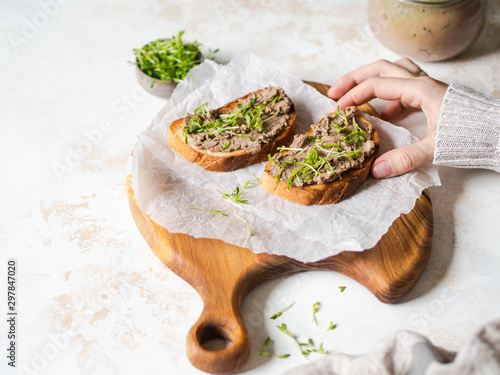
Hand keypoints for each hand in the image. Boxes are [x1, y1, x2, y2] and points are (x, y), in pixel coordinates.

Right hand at [327, 58, 447, 177]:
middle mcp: (422, 83)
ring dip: (372, 81)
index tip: (337, 110)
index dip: (353, 96)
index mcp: (420, 89)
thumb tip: (376, 170)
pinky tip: (386, 116)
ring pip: (394, 72)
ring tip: (356, 97)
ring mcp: (428, 88)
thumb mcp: (436, 148)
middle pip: (381, 68)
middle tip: (335, 93)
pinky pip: (405, 88)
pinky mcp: (433, 98)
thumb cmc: (473, 135)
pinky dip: (389, 97)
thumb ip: (404, 158)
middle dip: (354, 79)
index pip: (377, 85)